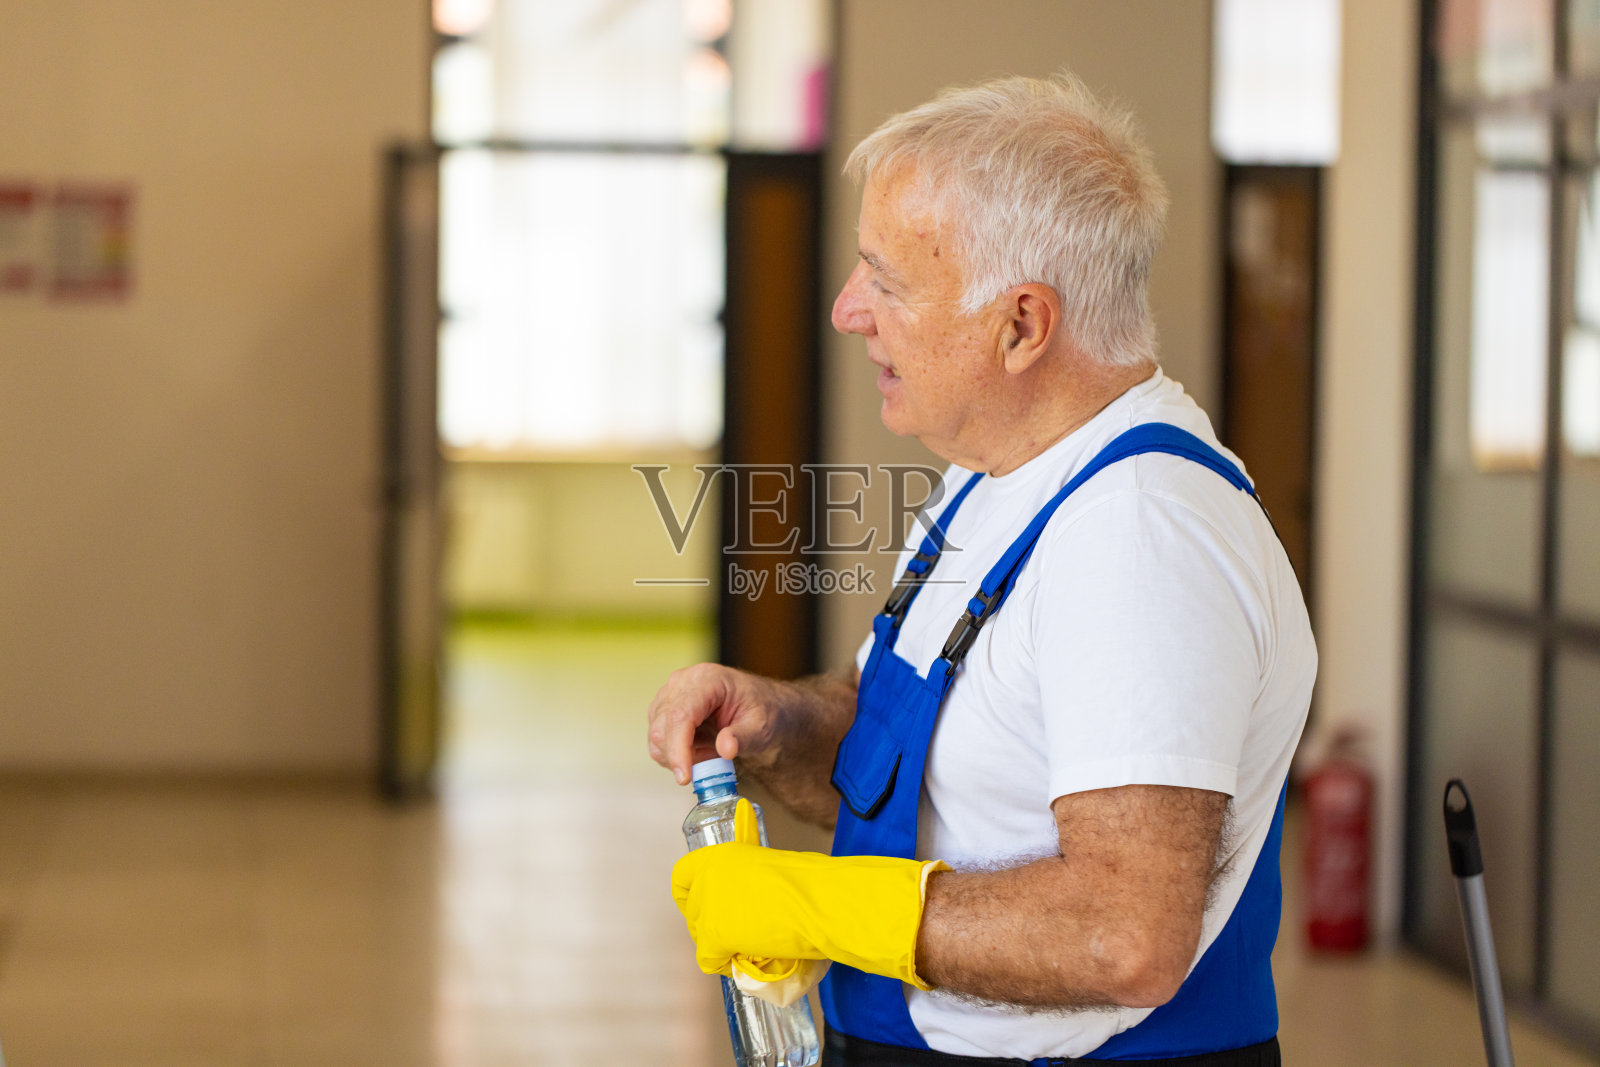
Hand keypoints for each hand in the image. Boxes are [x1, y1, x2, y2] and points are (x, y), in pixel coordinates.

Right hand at [647, 663, 784, 785]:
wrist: (759, 706)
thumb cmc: (760, 711)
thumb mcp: (761, 727)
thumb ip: (743, 737)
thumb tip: (726, 748)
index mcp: (707, 679)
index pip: (680, 715)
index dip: (678, 748)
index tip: (685, 777)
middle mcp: (683, 682)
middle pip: (662, 727)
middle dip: (681, 756)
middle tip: (712, 761)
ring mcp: (670, 694)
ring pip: (657, 736)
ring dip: (680, 755)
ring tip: (711, 750)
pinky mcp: (664, 709)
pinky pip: (659, 740)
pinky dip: (676, 753)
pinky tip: (701, 747)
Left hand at [671, 802, 946, 988]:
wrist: (818, 901)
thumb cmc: (809, 883)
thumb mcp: (769, 869)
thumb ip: (748, 881)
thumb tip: (748, 902)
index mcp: (719, 855)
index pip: (682, 877)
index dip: (692, 895)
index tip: (707, 907)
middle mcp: (706, 877)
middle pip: (694, 912)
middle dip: (713, 926)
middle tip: (740, 934)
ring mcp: (707, 906)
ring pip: (701, 938)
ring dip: (723, 946)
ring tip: (752, 948)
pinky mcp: (713, 936)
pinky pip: (711, 961)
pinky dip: (728, 966)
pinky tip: (750, 961)